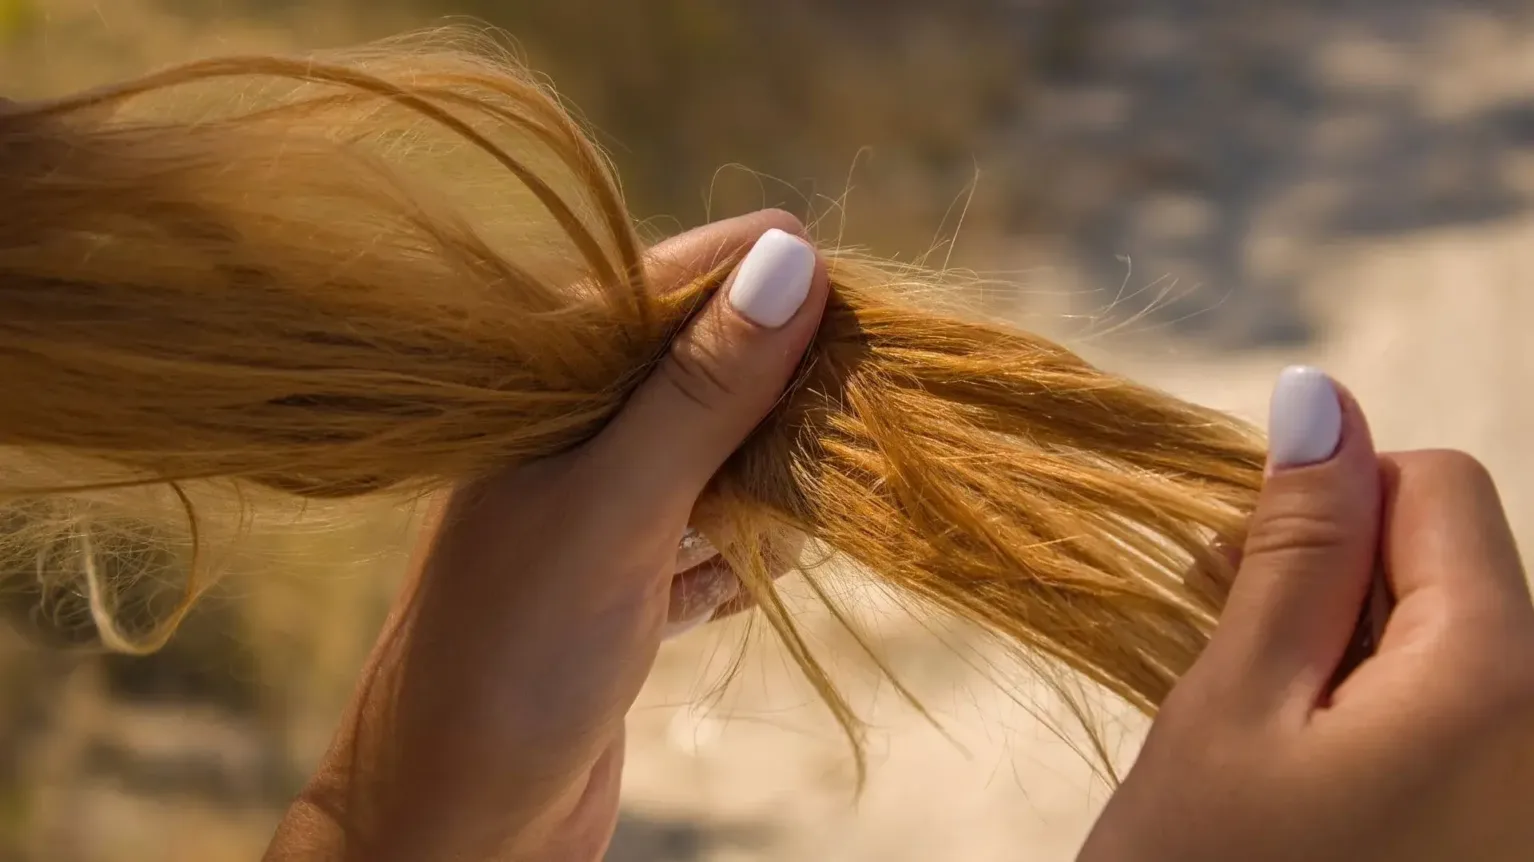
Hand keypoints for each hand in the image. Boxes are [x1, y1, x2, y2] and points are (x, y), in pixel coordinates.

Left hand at [263, 209, 829, 861]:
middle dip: (782, 389)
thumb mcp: (615, 510)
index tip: (861, 301)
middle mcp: (565, 436)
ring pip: (714, 456)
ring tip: (811, 503)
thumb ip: (700, 390)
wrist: (455, 829)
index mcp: (538, 387)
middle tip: (856, 412)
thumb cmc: (511, 660)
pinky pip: (709, 539)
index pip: (667, 286)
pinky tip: (763, 574)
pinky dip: (743, 554)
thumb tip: (792, 256)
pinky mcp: (621, 584)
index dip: (764, 283)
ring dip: (771, 479)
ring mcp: (594, 512)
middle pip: (704, 369)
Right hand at [1079, 367, 1533, 860]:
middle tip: (1229, 651)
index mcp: (1501, 679)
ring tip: (1260, 725)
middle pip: (1457, 565)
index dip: (1330, 504)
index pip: (1438, 486)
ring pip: (1453, 642)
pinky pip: (1461, 717)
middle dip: (1338, 581)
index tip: (1241, 574)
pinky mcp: (1504, 826)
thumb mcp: (1233, 705)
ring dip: (1347, 650)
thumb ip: (1294, 547)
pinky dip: (1377, 714)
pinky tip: (1305, 770)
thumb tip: (1321, 396)